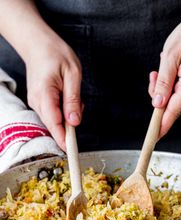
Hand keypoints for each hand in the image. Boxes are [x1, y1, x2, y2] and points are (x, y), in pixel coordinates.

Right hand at [26, 33, 82, 150]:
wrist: (37, 43)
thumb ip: (73, 99)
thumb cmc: (55, 53)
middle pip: (53, 125)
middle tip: (78, 104)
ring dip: (67, 115)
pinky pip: (53, 114)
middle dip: (69, 124)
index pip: (54, 122)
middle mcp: (37, 101)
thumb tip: (74, 122)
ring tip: (71, 92)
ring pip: (54, 120)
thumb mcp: (72, 73)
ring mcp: (36, 102)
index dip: (63, 138)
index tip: (70, 149)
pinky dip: (63, 110)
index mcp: (45, 94)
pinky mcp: (39, 102)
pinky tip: (66, 95)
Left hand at [148, 1, 180, 137]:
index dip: (161, 125)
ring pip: (174, 97)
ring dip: (164, 87)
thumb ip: (162, 83)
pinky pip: (180, 91)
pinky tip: (171, 70)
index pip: (172, 111)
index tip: (154, 137)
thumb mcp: (170, 57)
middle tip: (154, 75)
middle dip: (158, 95)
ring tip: (164, 68)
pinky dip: (171, 84)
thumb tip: (157, 103)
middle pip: (171, 104)